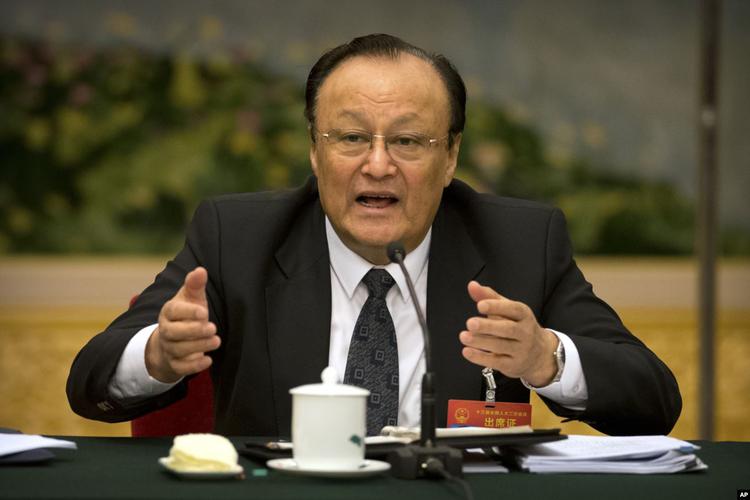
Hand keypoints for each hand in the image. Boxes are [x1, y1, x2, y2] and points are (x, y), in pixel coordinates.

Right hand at [145, 267, 219, 382]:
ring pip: (179, 350)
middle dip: (194, 331)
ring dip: (198, 346)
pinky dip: (194, 366)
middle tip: (213, 328)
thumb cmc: (187, 314)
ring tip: (216, 341)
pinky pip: (180, 368)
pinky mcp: (174, 364)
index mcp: (169, 311)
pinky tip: (208, 360)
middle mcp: (166, 330)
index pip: (173, 311)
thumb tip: (201, 270)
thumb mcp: (191, 298)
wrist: (174, 339)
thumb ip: (195, 285)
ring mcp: (169, 348)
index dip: (188, 312)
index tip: (204, 312)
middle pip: (174, 332)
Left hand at [459, 281, 558, 386]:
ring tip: (464, 336)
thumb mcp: (507, 310)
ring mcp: (521, 350)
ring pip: (501, 346)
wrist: (540, 355)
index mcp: (524, 315)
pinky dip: (480, 357)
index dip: (496, 307)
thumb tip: (472, 285)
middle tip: (470, 323)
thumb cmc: (518, 327)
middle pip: (508, 329)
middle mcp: (525, 332)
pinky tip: (467, 351)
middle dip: (488, 326)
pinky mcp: (513, 365)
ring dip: (480, 342)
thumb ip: (489, 297)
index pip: (513, 309)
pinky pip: (496, 362)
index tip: (480, 305)